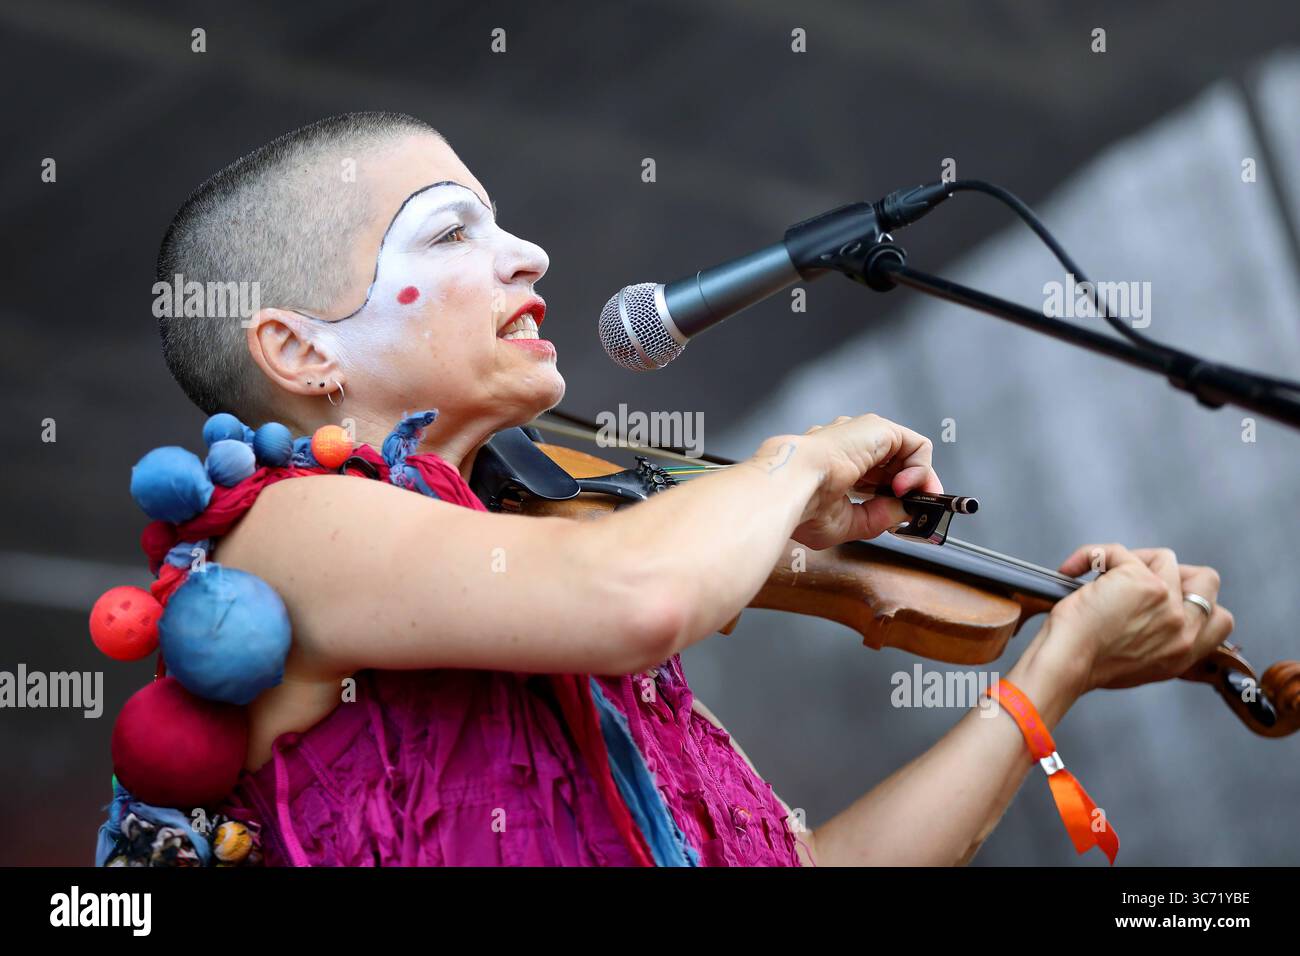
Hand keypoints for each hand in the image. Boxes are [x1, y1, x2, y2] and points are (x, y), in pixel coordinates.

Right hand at [757, 413, 942, 549]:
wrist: (794, 484)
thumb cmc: (803, 504)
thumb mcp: (846, 523)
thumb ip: (877, 517)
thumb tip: (902, 512)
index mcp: (835, 466)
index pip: (876, 479)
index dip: (893, 497)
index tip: (902, 516)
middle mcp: (850, 447)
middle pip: (894, 466)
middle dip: (910, 491)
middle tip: (917, 512)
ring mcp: (864, 435)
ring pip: (906, 455)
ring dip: (917, 482)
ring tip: (911, 502)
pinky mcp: (879, 429)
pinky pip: (916, 446)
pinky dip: (921, 469)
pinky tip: (907, 487)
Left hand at [1038, 543, 1234, 694]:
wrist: (1067, 664)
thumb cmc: (1084, 666)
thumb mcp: (1136, 665)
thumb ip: (1156, 642)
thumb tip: (1145, 612)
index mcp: (1184, 653)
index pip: (1220, 619)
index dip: (1195, 600)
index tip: (1163, 597)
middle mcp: (1183, 629)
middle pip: (1207, 581)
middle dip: (1174, 571)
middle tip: (1139, 578)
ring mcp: (1168, 603)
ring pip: (1164, 558)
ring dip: (1130, 560)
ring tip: (1102, 576)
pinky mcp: (1143, 582)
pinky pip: (1119, 552)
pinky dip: (1092, 555)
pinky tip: (1073, 569)